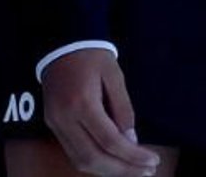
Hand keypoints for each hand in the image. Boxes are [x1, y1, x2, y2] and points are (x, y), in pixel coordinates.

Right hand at [41, 48, 158, 176]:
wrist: (62, 42)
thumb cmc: (92, 55)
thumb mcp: (115, 75)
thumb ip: (124, 109)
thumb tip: (131, 140)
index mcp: (82, 103)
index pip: (109, 141)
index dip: (133, 156)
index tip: (152, 161)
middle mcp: (65, 118)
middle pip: (93, 158)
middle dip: (122, 170)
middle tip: (146, 172)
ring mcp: (55, 123)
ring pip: (81, 161)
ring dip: (108, 171)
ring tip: (132, 171)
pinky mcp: (52, 125)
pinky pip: (73, 153)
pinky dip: (94, 163)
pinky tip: (112, 162)